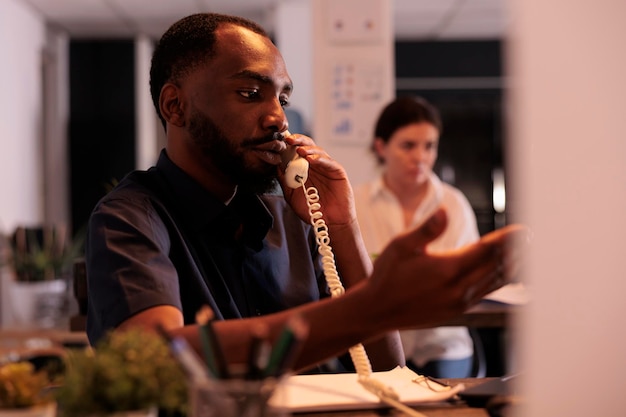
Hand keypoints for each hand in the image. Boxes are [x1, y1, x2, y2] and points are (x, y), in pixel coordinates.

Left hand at [277, 133, 355, 226]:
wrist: (328, 223)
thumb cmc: (311, 209)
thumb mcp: (292, 194)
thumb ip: (285, 180)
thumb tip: (276, 164)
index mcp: (304, 168)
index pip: (296, 151)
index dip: (288, 144)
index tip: (279, 140)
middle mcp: (315, 165)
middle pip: (307, 146)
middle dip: (297, 141)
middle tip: (288, 140)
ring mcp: (326, 167)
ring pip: (318, 151)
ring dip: (308, 149)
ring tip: (299, 150)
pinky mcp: (337, 171)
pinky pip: (328, 162)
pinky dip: (319, 158)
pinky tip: (310, 159)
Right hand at [368, 208, 529, 328]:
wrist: (377, 310)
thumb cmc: (387, 275)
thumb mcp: (401, 246)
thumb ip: (427, 229)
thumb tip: (445, 211)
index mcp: (447, 269)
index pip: (487, 251)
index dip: (508, 240)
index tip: (524, 231)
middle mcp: (459, 288)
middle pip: (497, 267)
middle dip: (516, 251)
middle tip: (532, 238)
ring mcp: (460, 302)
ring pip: (495, 283)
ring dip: (513, 267)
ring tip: (527, 253)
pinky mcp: (458, 311)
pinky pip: (487, 294)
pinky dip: (501, 282)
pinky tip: (506, 275)